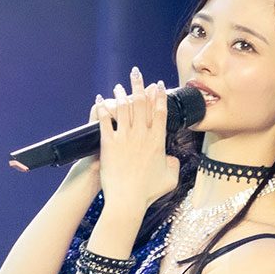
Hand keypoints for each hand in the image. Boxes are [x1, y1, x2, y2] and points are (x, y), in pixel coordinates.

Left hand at [93, 67, 178, 212]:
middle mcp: (141, 136)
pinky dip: (103, 109)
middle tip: (137, 74)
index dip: (159, 96)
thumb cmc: (149, 192)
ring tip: (120, 86)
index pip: (159, 113)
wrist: (127, 200)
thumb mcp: (170, 178)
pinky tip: (101, 100)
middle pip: (141, 104)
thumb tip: (171, 158)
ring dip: (121, 95)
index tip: (158, 85)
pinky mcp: (109, 143)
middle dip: (140, 86)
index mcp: (157, 142)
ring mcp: (124, 138)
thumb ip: (173, 164)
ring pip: (123, 109)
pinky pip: (105, 121)